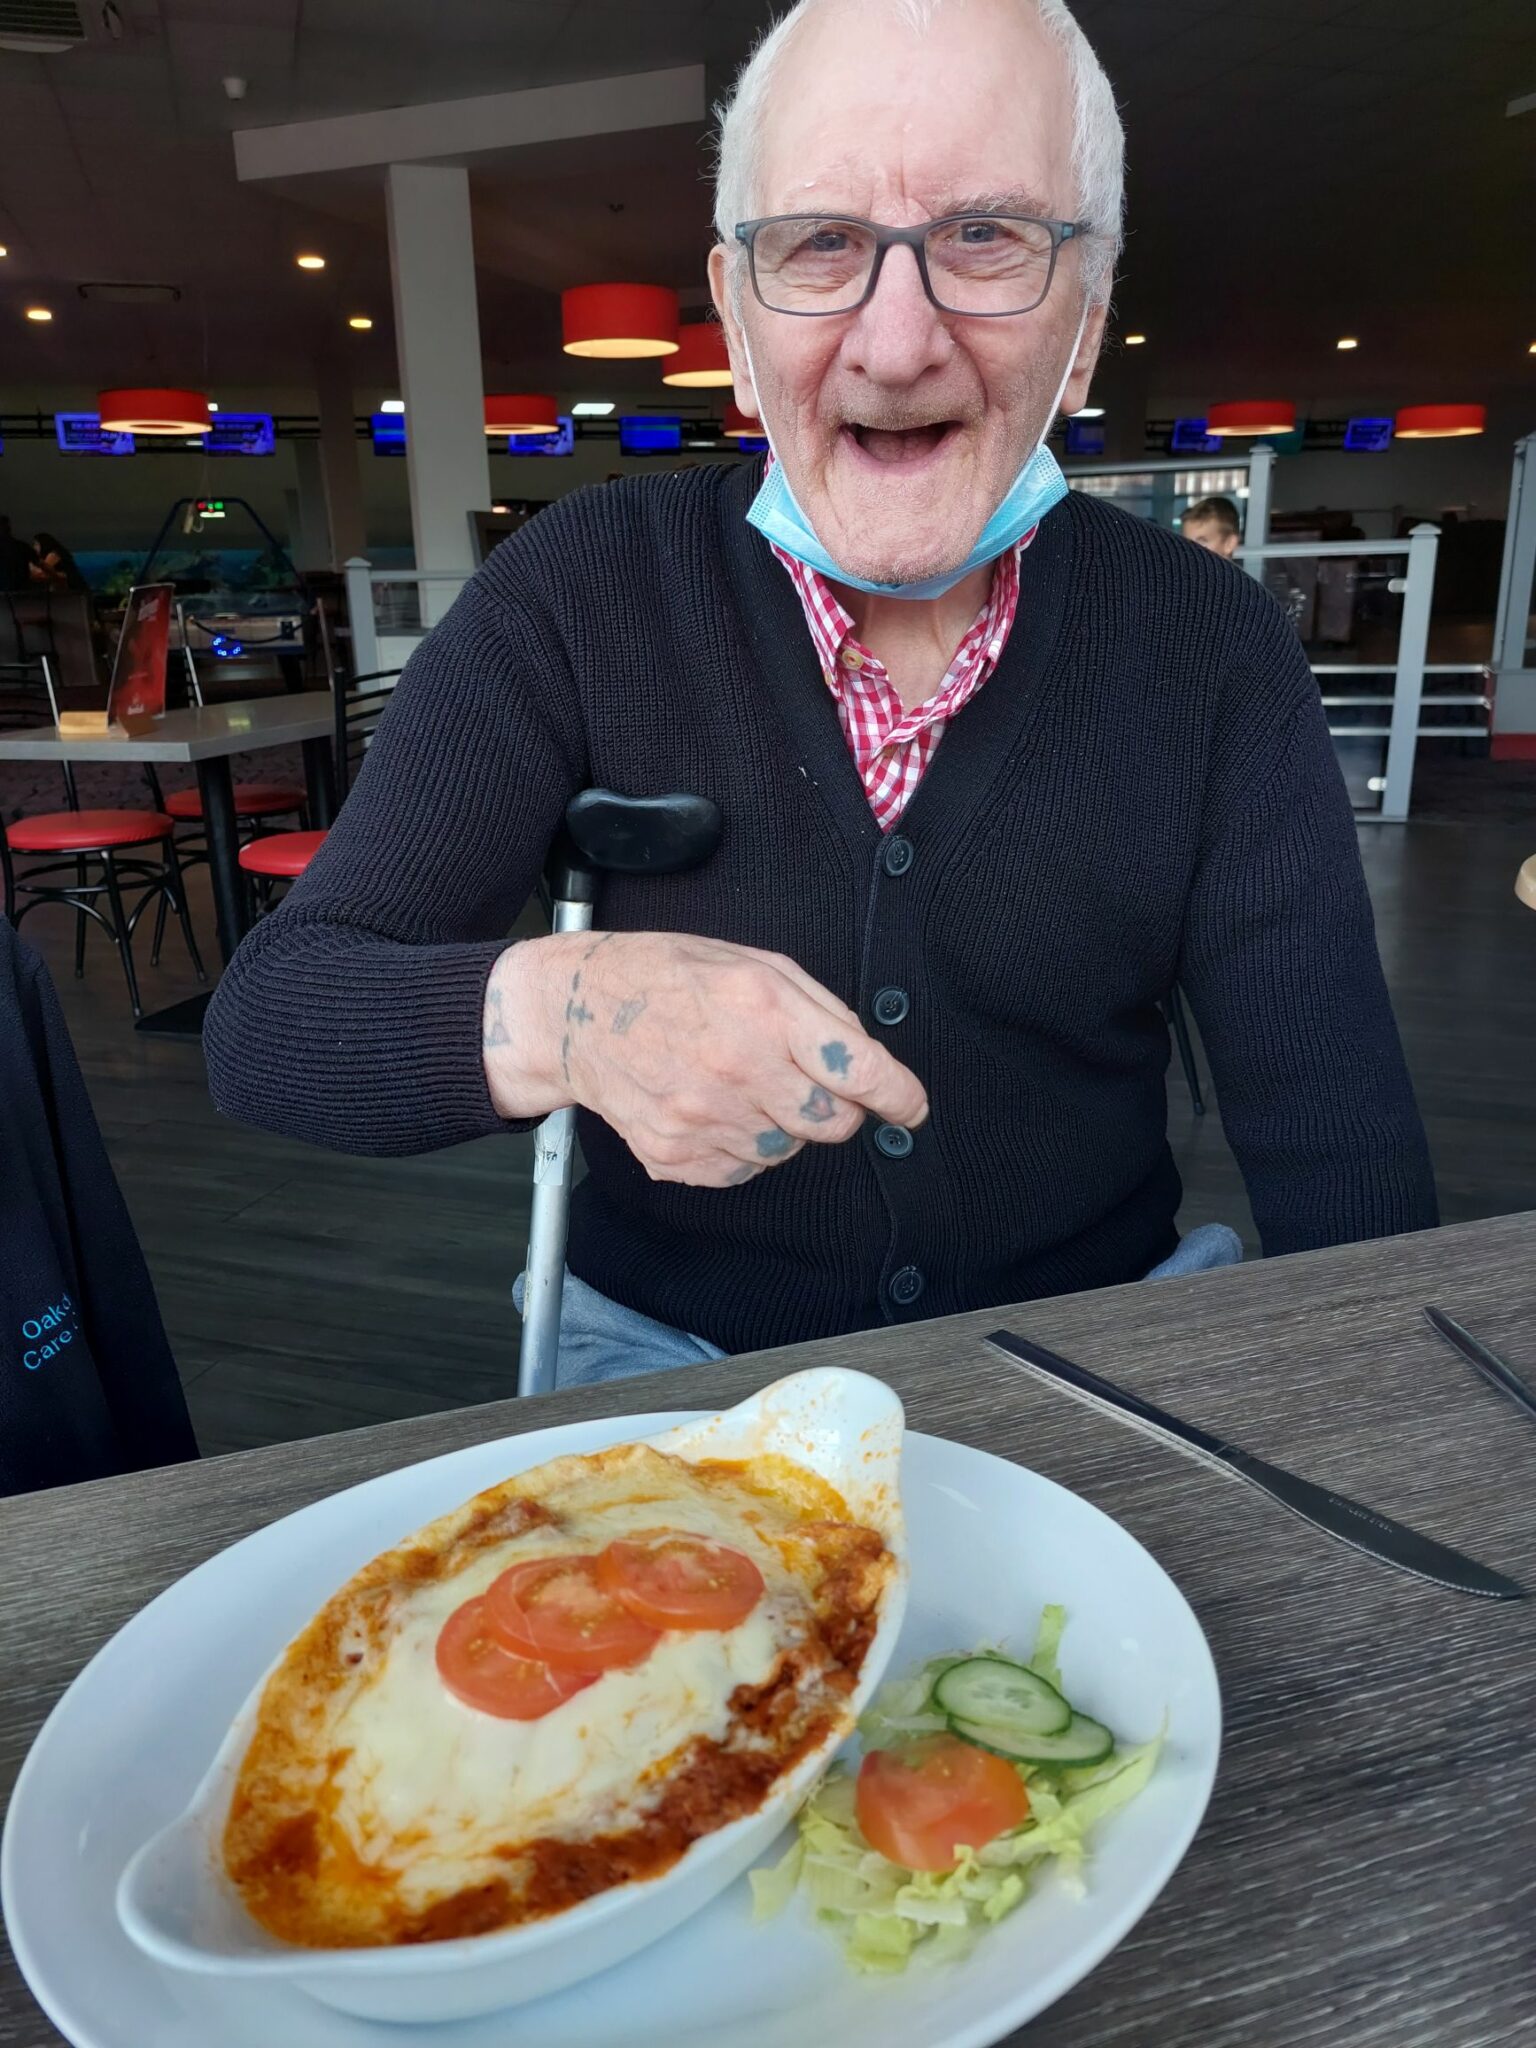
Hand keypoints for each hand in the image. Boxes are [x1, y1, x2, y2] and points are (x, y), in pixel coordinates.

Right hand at [484, 932, 927, 1187]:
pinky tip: (712, 1107)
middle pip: (831, 1124)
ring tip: (741, 1085)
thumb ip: (819, 1011)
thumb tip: (869, 1064)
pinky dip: (742, 1147)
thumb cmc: (669, 978)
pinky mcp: (676, 1154)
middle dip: (835, 1109)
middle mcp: (737, 1067)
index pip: (858, 1070)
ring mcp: (703, 1117)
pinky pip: (743, 1171)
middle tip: (805, 1083)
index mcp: (764, 1009)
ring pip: (787, 1152)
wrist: (576, 1013)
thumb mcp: (753, 964)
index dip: (898, 1096)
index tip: (911, 1108)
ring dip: (781, 1127)